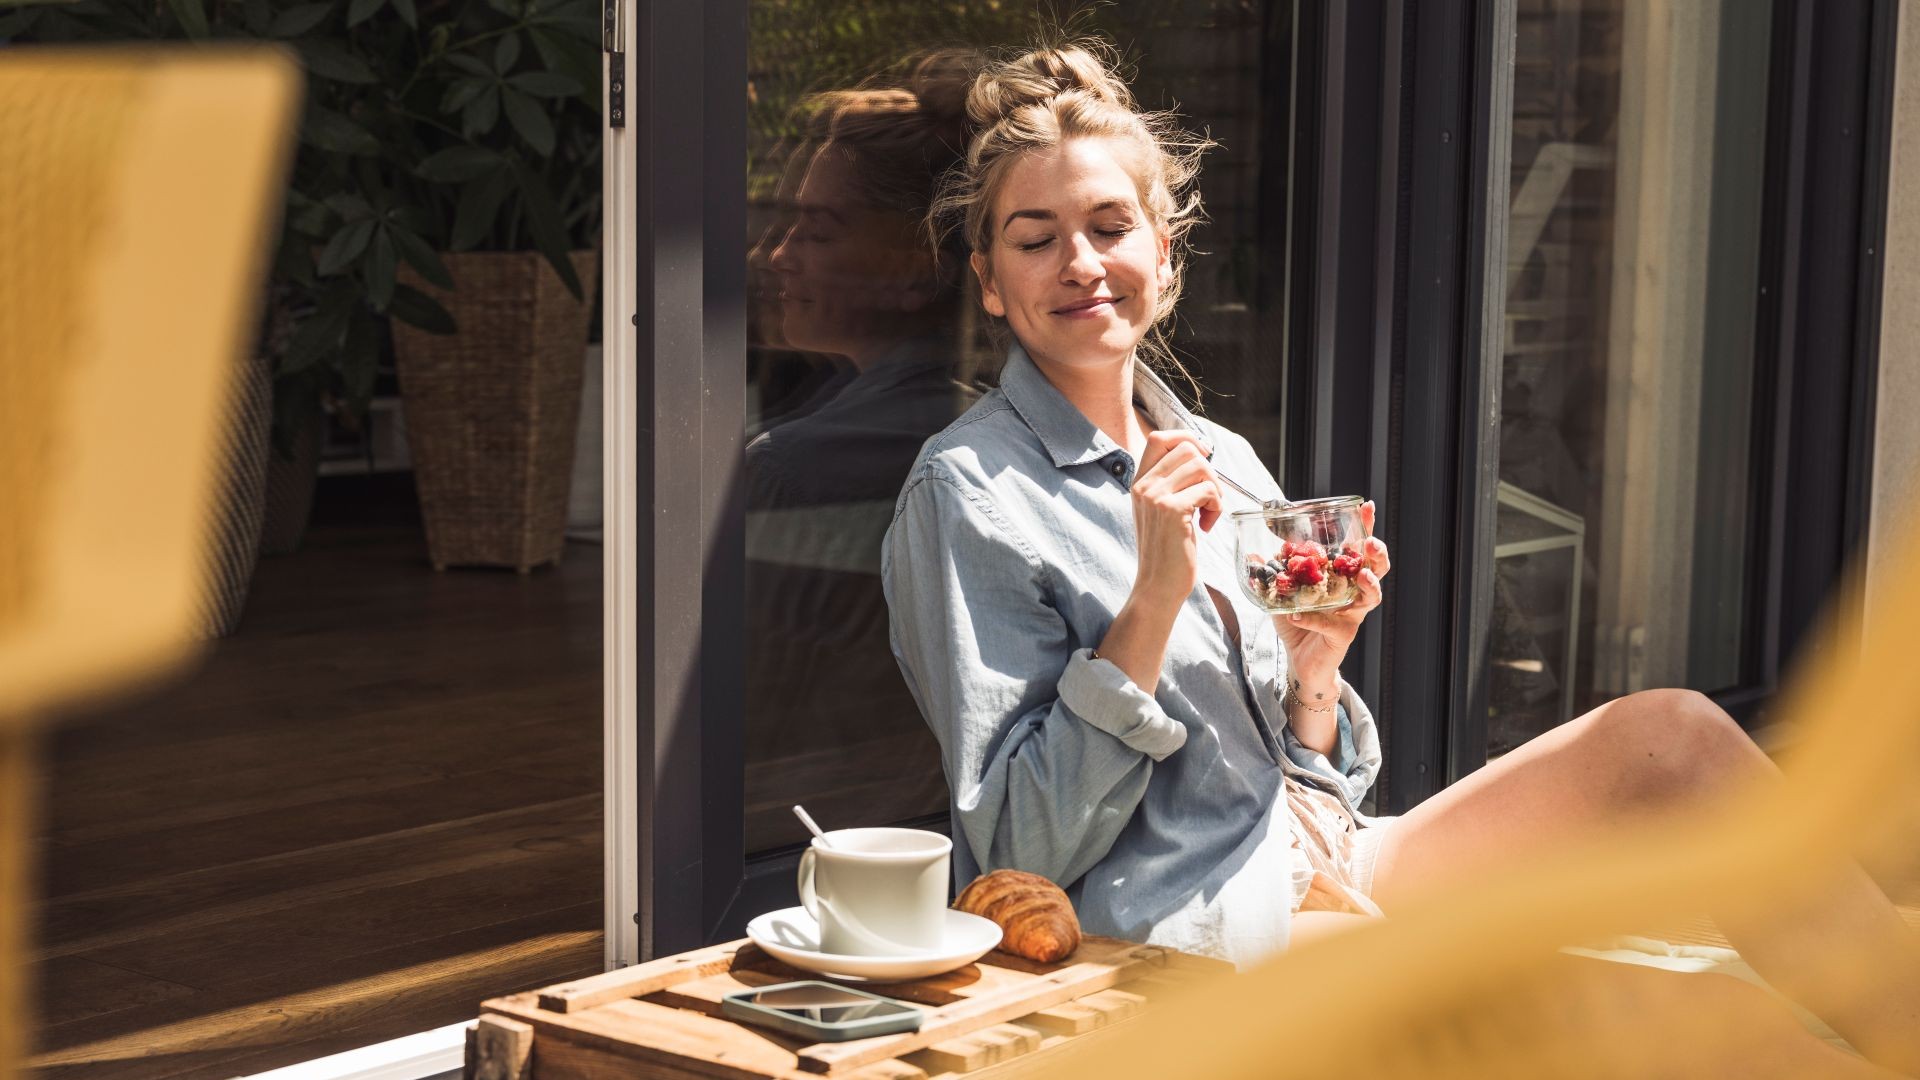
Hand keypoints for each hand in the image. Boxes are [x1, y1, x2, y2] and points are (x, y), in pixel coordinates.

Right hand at [1127, 430, 1223, 612]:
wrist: (1157, 586)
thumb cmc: (1166, 550)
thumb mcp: (1159, 510)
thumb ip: (1169, 483)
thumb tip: (1199, 455)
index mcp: (1139, 482)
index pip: (1158, 438)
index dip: (1186, 439)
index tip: (1203, 457)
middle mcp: (1143, 485)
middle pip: (1187, 449)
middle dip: (1208, 471)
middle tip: (1209, 498)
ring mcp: (1156, 496)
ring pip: (1201, 467)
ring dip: (1215, 490)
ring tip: (1208, 514)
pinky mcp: (1172, 511)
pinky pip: (1208, 490)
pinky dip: (1216, 507)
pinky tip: (1206, 526)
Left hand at [1277, 500, 1391, 692]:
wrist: (1299, 660)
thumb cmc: (1298, 622)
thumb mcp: (1282, 594)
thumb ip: (1271, 574)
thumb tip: (1255, 554)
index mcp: (1341, 576)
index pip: (1357, 548)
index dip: (1365, 527)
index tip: (1365, 507)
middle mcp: (1353, 593)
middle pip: (1377, 569)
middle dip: (1377, 554)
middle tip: (1370, 543)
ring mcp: (1351, 614)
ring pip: (1371, 597)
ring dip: (1367, 584)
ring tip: (1361, 576)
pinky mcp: (1342, 635)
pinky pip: (1330, 624)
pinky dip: (1312, 618)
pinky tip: (1296, 614)